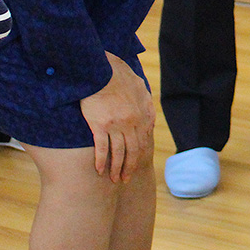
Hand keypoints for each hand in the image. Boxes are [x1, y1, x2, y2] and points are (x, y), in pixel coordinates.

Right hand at [79, 52, 154, 182]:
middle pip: (133, 151)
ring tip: (114, 179)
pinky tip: (99, 170)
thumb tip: (150, 116)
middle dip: (130, 167)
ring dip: (116, 168)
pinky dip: (101, 161)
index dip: (140, 155)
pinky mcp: (100, 125)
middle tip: (126, 180)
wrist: (101, 70)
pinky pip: (101, 148)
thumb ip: (146, 103)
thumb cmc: (119, 76)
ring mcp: (116, 125)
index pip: (143, 141)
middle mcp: (131, 122)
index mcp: (142, 114)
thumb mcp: (140, 88)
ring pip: (118, 153)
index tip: (136, 164)